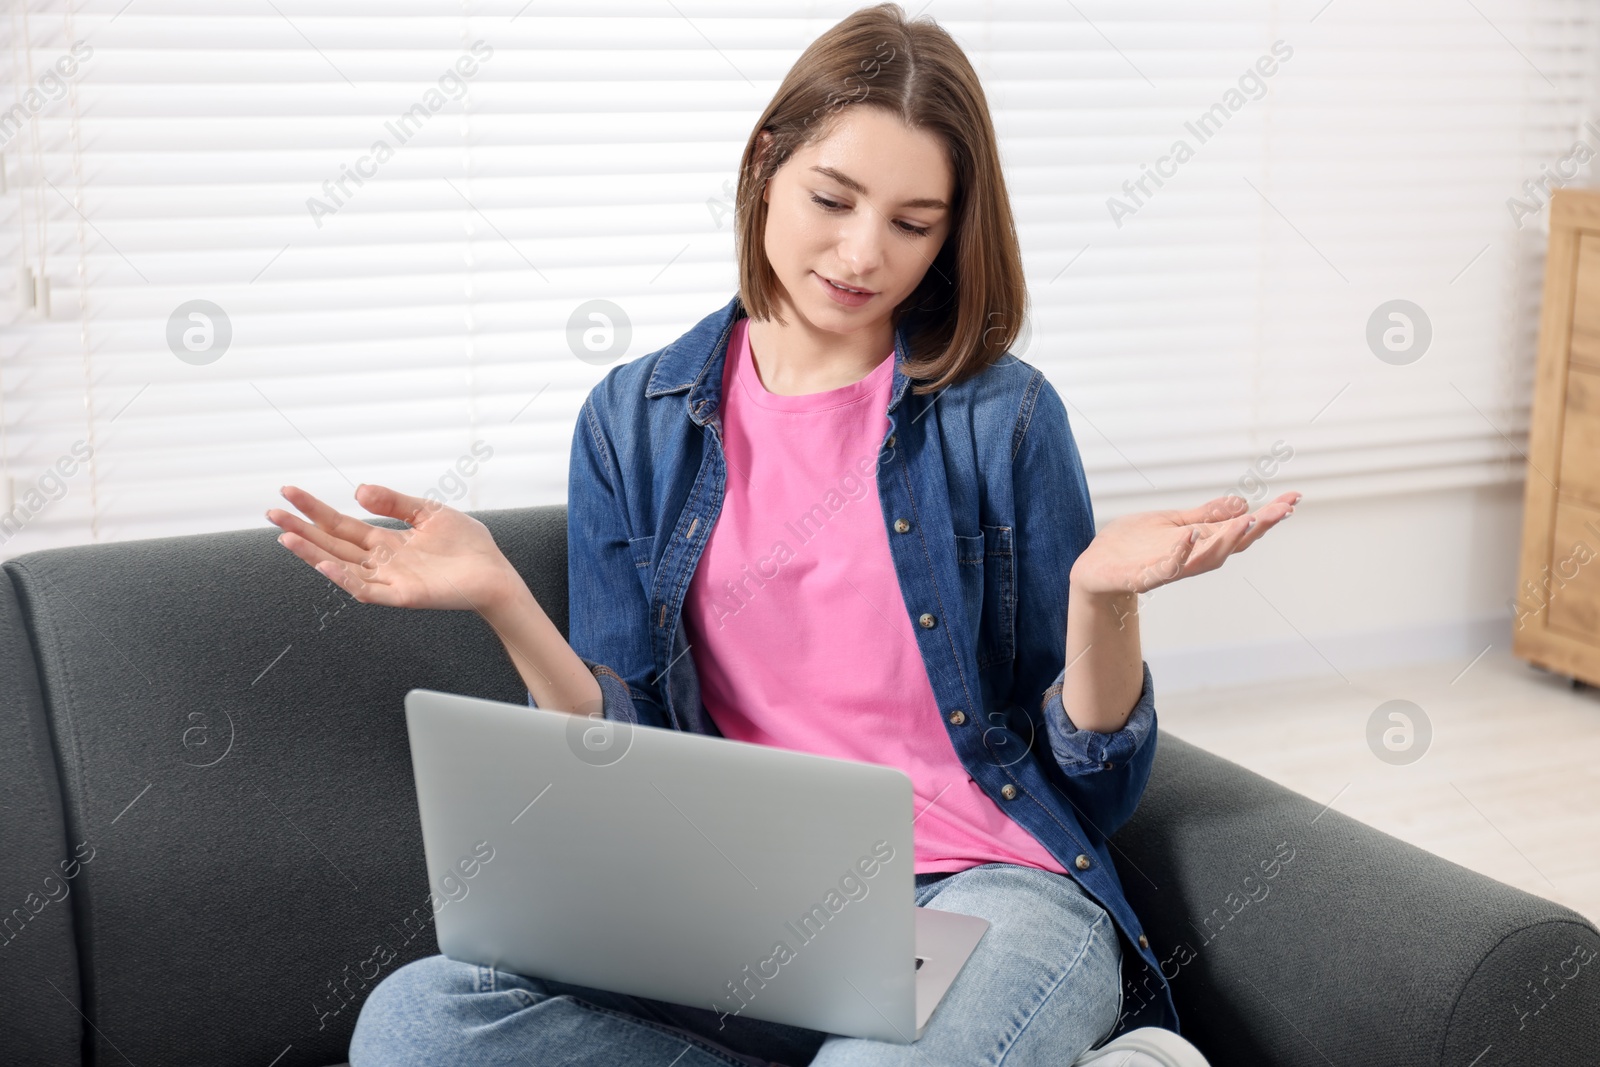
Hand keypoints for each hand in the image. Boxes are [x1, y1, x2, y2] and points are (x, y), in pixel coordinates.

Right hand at [266, 484, 519, 614]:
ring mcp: (389, 579)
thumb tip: (356, 491)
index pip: (341, 524)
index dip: (314, 509)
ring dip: (313, 554)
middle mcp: (381, 561)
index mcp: (386, 541)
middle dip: (302, 530)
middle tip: (271, 513)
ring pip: (341, 567)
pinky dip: (344, 578)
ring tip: (286, 537)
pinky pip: (366, 589)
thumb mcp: (429, 512)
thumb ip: (394, 502)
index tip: (288, 493)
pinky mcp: (402, 595)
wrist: (496, 573)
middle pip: (332, 544)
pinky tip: (325, 564)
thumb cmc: (468, 546)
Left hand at [1069, 491, 1300, 597]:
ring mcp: (1169, 569)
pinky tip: (1190, 537)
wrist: (1095, 566)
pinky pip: (1166, 568)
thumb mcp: (1171, 521)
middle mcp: (1191, 558)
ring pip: (1206, 560)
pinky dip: (1180, 554)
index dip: (1267, 517)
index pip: (1240, 530)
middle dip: (1258, 528)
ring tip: (1247, 522)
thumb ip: (1204, 515)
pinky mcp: (1144, 577)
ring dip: (1227, 542)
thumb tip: (1242, 503)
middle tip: (1282, 510)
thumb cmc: (1131, 545)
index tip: (1293, 499)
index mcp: (1200, 543)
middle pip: (1232, 545)